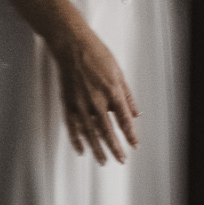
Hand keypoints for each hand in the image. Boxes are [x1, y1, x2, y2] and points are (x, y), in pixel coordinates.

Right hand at [50, 20, 139, 163]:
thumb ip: (127, 95)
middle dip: (115, 148)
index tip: (134, 145)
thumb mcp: (118, 71)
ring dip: (98, 149)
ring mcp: (80, 103)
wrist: (71, 44)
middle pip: (108, 131)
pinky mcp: (68, 102)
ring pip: (90, 133)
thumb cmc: (95, 53)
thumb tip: (135, 112)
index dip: (130, 135)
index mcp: (112, 91)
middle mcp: (97, 100)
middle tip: (121, 159)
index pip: (124, 120)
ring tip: (103, 161)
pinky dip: (76, 140)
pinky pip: (72, 126)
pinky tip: (81, 149)